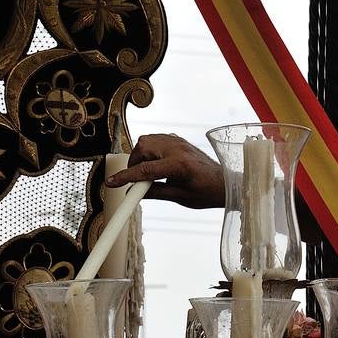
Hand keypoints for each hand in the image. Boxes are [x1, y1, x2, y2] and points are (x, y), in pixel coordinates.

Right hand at [105, 134, 224, 208]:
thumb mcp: (179, 197)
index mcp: (179, 165)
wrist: (225, 183)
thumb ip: (154, 193)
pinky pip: (156, 139)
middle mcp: (178, 149)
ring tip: (145, 173)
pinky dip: (149, 150)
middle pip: (143, 147)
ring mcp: (179, 142)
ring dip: (140, 155)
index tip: (112, 183)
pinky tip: (154, 164)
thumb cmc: (207, 192)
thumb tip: (132, 193)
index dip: (126, 177)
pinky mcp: (179, 140)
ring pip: (147, 140)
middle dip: (134, 163)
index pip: (145, 170)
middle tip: (134, 180)